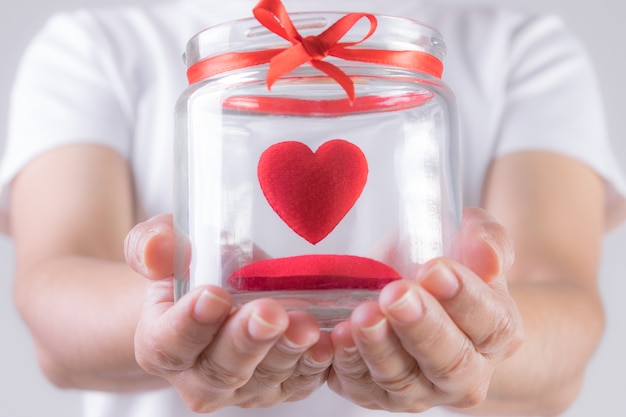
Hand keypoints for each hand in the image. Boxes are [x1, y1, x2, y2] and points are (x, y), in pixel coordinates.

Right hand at [125, 215, 332, 411]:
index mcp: (161, 343)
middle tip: (269, 313)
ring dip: (287, 353)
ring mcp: (242, 388)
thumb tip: (156, 247)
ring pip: (265, 380)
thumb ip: (152, 245)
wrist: (222, 295)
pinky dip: (315, 366)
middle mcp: (199, 377)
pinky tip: (328, 343)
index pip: (170, 342)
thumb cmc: (193, 270)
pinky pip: (298, 384)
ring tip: (306, 324)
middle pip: (221, 369)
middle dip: (247, 341)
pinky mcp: (279, 387)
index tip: (214, 295)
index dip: (191, 323)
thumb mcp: (168, 248)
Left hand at [327, 207, 523, 411]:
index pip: (490, 323)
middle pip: (448, 361)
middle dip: (420, 326)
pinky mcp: (374, 394)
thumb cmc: (441, 271)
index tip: (435, 269)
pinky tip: (337, 337)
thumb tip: (487, 255)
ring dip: (379, 347)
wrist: (412, 301)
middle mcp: (464, 374)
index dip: (464, 297)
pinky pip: (359, 385)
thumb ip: (486, 240)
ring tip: (363, 315)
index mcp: (495, 334)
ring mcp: (418, 390)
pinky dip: (346, 363)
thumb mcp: (468, 243)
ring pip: (401, 377)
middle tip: (396, 295)